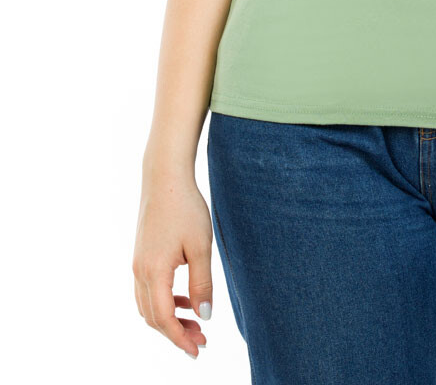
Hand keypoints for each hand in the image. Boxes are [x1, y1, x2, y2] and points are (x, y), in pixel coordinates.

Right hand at [133, 175, 212, 358]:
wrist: (165, 177)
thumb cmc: (186, 208)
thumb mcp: (200, 246)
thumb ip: (202, 283)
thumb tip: (205, 316)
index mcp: (154, 272)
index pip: (164, 319)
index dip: (180, 338)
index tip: (198, 350)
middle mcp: (139, 272)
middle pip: (153, 317)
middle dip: (176, 333)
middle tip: (201, 341)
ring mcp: (137, 264)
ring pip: (148, 306)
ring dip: (169, 319)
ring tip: (195, 323)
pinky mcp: (141, 255)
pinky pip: (148, 290)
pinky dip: (164, 301)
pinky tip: (185, 298)